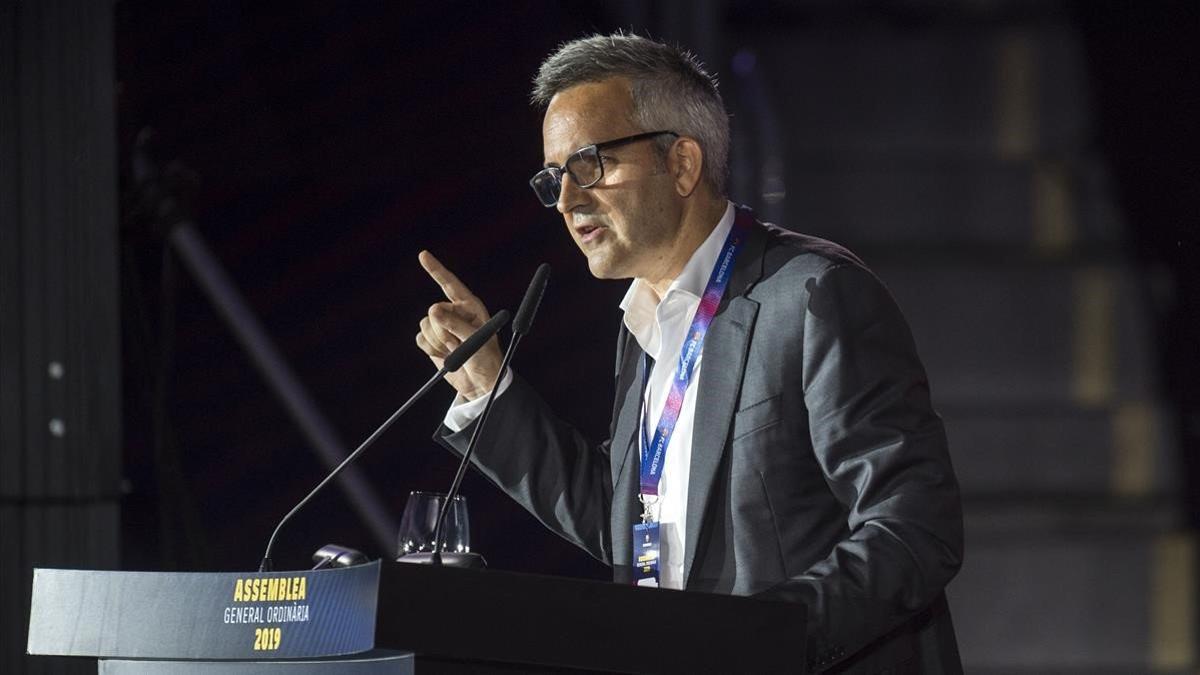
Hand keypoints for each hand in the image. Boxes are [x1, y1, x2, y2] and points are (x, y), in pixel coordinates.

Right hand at [415, 250, 503, 400]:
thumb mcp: (476, 341)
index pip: (450, 284)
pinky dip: (431, 349)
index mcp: (470, 306)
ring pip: (425, 325)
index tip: (422, 255)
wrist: (480, 383)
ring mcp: (442, 326)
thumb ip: (455, 325)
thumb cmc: (486, 359)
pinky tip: (444, 356)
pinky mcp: (432, 341)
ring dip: (438, 342)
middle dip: (443, 331)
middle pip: (434, 311)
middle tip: (459, 345)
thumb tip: (431, 311)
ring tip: (455, 352)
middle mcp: (454, 313)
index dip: (436, 269)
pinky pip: (420, 339)